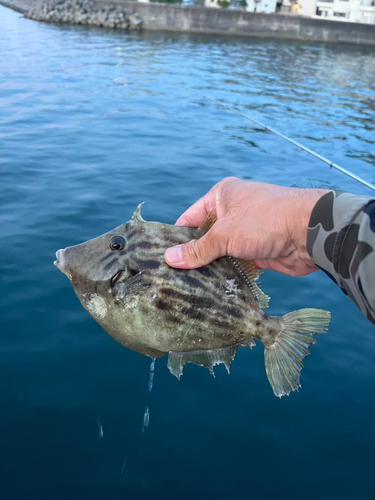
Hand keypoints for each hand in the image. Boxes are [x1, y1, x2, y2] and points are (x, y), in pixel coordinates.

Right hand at [164, 177, 328, 276]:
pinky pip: (234, 265)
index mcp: (222, 197)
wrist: (310, 233)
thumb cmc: (264, 221)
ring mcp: (246, 233)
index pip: (190, 218)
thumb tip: (169, 259)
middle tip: (172, 277)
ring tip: (187, 287)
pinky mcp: (256, 251)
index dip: (176, 237)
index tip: (162, 258)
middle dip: (193, 256)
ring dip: (210, 268)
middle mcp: (233, 213)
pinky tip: (211, 290)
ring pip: (220, 253)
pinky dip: (226, 275)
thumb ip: (198, 249)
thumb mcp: (225, 234)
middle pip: (205, 237)